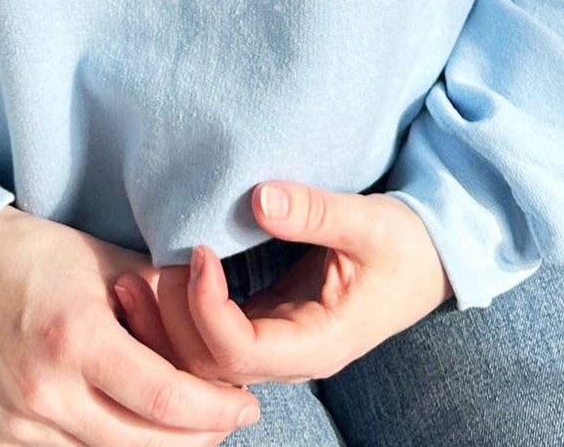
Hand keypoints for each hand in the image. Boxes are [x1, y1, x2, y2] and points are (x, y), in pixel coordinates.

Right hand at [0, 204, 264, 446]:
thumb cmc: (36, 256)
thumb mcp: (107, 261)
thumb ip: (163, 295)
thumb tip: (220, 321)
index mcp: (76, 338)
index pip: (165, 400)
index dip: (216, 410)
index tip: (246, 406)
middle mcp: (46, 392)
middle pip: (144, 443)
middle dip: (198, 435)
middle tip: (225, 416)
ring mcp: (18, 426)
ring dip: (154, 444)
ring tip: (181, 419)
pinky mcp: (0, 443)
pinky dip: (106, 446)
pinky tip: (128, 423)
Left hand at [116, 182, 452, 387]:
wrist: (431, 259)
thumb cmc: (406, 244)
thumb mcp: (371, 222)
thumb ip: (318, 212)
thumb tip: (260, 197)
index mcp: (317, 345)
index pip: (239, 351)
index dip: (207, 307)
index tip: (200, 249)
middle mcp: (290, 357)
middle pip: (208, 366)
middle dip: (168, 322)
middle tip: (143, 264)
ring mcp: (276, 345)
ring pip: (202, 359)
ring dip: (165, 323)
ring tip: (131, 274)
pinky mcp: (267, 324)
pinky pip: (211, 336)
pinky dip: (180, 313)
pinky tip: (160, 275)